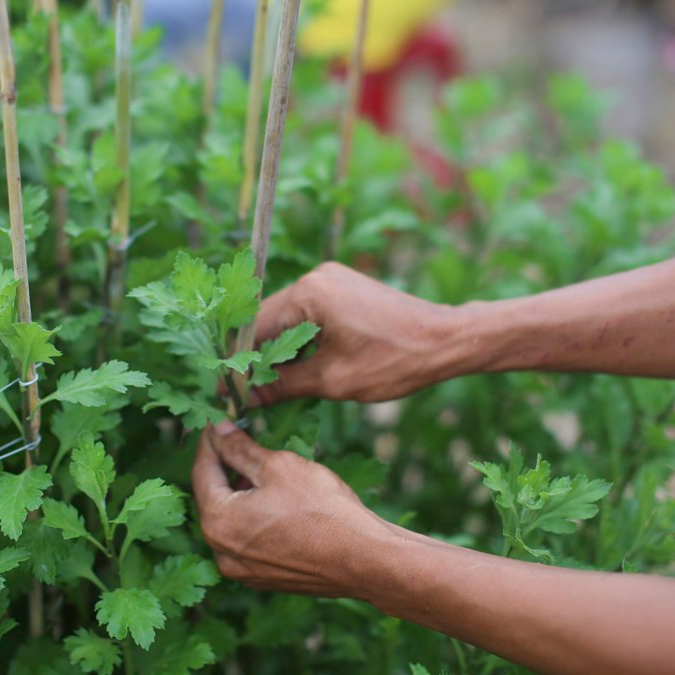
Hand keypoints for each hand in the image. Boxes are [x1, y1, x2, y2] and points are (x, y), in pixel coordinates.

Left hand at [191, 420, 396, 597]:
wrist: (363, 559)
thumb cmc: (322, 510)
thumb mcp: (279, 466)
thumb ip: (241, 449)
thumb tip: (220, 432)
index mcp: (218, 522)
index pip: (202, 472)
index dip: (210, 443)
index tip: (217, 424)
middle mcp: (221, 552)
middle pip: (214, 499)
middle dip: (226, 469)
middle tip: (241, 442)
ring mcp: (242, 570)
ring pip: (231, 522)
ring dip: (240, 495)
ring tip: (263, 471)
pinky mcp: (263, 578)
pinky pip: (248, 541)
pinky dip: (254, 519)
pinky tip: (277, 503)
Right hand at [252, 262, 459, 404]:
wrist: (447, 341)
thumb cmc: (394, 361)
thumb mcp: (333, 380)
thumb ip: (284, 385)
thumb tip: (247, 397)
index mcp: (309, 293)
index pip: (255, 327)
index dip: (239, 363)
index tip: (227, 392)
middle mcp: (316, 277)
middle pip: (268, 320)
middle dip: (256, 357)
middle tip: (243, 394)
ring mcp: (331, 280)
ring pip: (287, 319)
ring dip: (277, 350)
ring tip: (267, 386)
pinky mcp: (343, 289)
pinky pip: (308, 315)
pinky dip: (299, 340)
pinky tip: (296, 368)